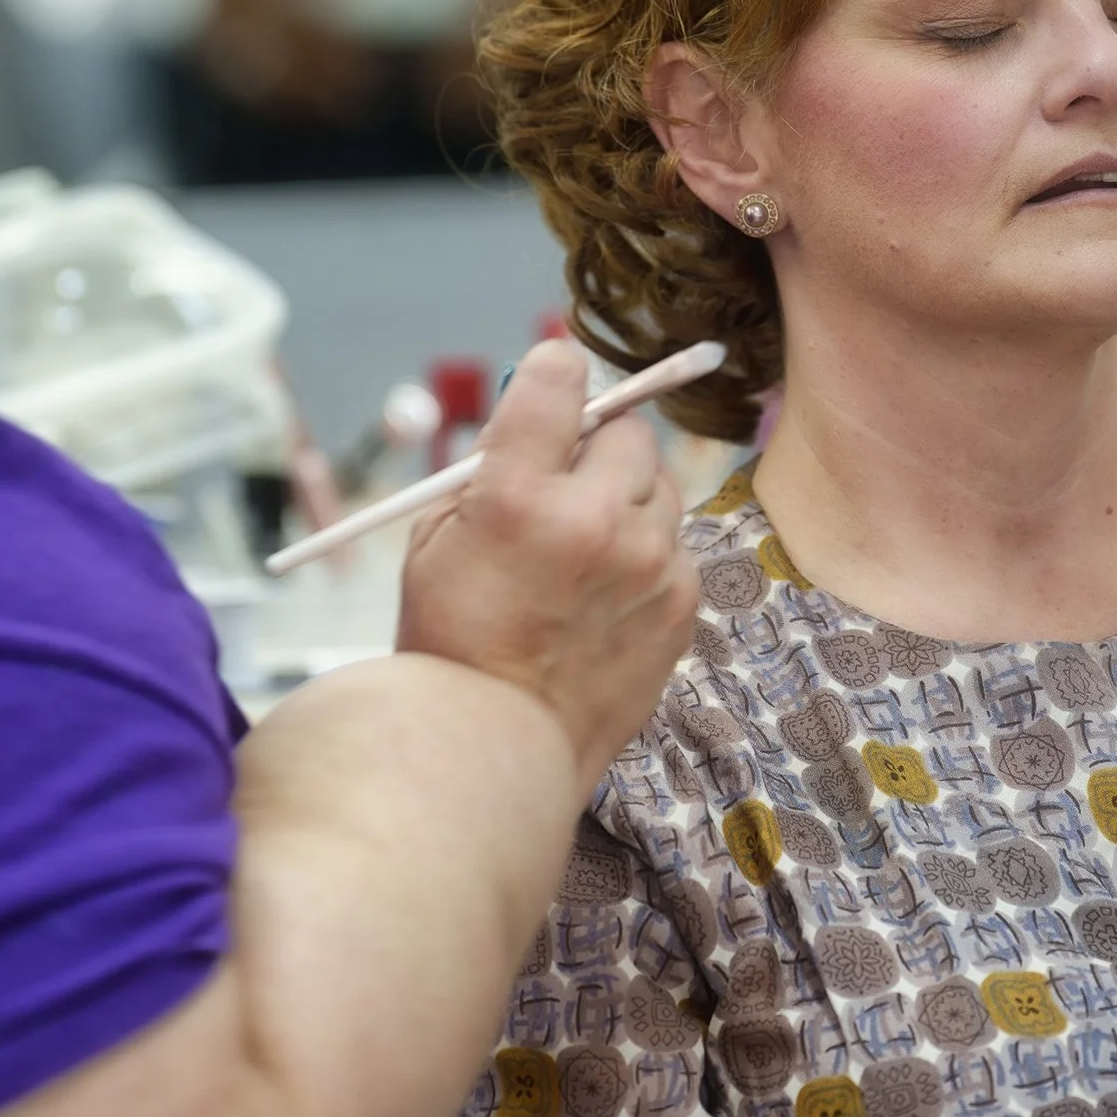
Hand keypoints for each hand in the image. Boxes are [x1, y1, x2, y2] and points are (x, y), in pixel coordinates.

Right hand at [395, 341, 697, 786]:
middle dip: (598, 441)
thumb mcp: (435, 538)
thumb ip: (487, 468)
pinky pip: (674, 544)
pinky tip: (605, 595)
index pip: (559, 378)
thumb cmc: (449, 641)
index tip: (554, 379)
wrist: (494, 744)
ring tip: (583, 549)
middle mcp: (593, 519)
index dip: (554, 373)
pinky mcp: (681, 602)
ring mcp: (648, 563)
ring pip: (659, 484)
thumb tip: (535, 417)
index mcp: (517, 495)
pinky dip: (647, 555)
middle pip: (626, 426)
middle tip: (568, 474)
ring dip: (626, 497)